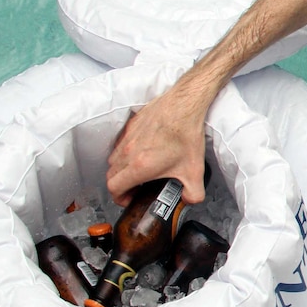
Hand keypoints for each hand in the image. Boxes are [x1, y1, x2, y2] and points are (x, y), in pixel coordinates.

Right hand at [106, 86, 208, 206]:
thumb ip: (193, 194)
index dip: (119, 198)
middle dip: (120, 186)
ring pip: (113, 159)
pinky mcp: (131, 126)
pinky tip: (141, 153)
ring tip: (137, 172)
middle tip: (134, 189)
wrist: (184, 105)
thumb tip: (189, 200)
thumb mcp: (195, 172)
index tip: (129, 199)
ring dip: (121, 169)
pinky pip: (119, 144)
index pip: (114, 187)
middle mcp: (128, 152)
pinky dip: (124, 153)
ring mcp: (128, 137)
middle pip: (111, 175)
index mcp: (139, 166)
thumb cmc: (186, 134)